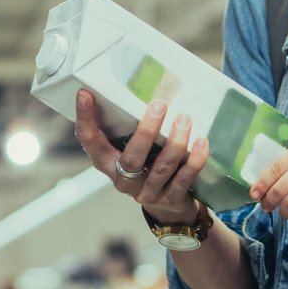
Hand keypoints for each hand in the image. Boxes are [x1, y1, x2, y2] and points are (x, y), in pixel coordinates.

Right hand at [74, 89, 209, 222]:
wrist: (165, 205)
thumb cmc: (145, 163)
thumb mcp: (128, 147)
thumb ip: (127, 126)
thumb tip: (138, 84)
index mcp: (106, 162)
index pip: (90, 141)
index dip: (85, 118)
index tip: (85, 94)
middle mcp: (122, 179)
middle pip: (131, 157)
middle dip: (146, 131)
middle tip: (159, 105)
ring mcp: (146, 192)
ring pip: (161, 168)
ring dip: (175, 142)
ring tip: (185, 119)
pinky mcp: (170, 199)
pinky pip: (184, 179)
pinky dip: (194, 160)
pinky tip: (202, 141)